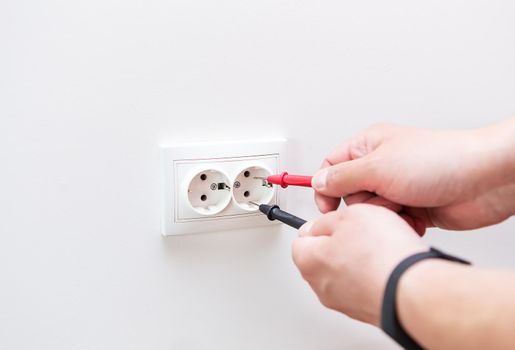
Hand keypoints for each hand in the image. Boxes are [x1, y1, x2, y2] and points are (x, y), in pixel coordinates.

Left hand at [292, 204, 426, 324]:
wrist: (413, 290)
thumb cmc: (382, 254)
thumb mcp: (349, 214)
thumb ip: (326, 220)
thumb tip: (318, 226)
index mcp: (308, 261)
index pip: (301, 239)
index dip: (321, 225)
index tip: (334, 221)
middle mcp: (320, 286)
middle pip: (323, 257)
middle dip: (340, 243)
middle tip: (360, 233)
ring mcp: (343, 302)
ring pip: (345, 272)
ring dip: (359, 260)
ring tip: (380, 249)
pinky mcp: (365, 310)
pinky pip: (364, 286)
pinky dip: (373, 276)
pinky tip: (389, 265)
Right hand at [313, 120, 514, 231]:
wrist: (484, 181)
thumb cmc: (440, 161)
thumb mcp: (378, 167)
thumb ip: (342, 177)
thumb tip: (318, 182)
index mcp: (369, 146)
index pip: (331, 166)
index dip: (325, 188)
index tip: (327, 207)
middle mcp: (380, 166)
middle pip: (350, 194)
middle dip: (364, 203)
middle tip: (381, 198)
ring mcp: (396, 187)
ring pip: (370, 212)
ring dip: (384, 216)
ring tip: (403, 206)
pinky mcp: (411, 207)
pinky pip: (390, 223)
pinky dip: (400, 225)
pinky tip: (415, 218)